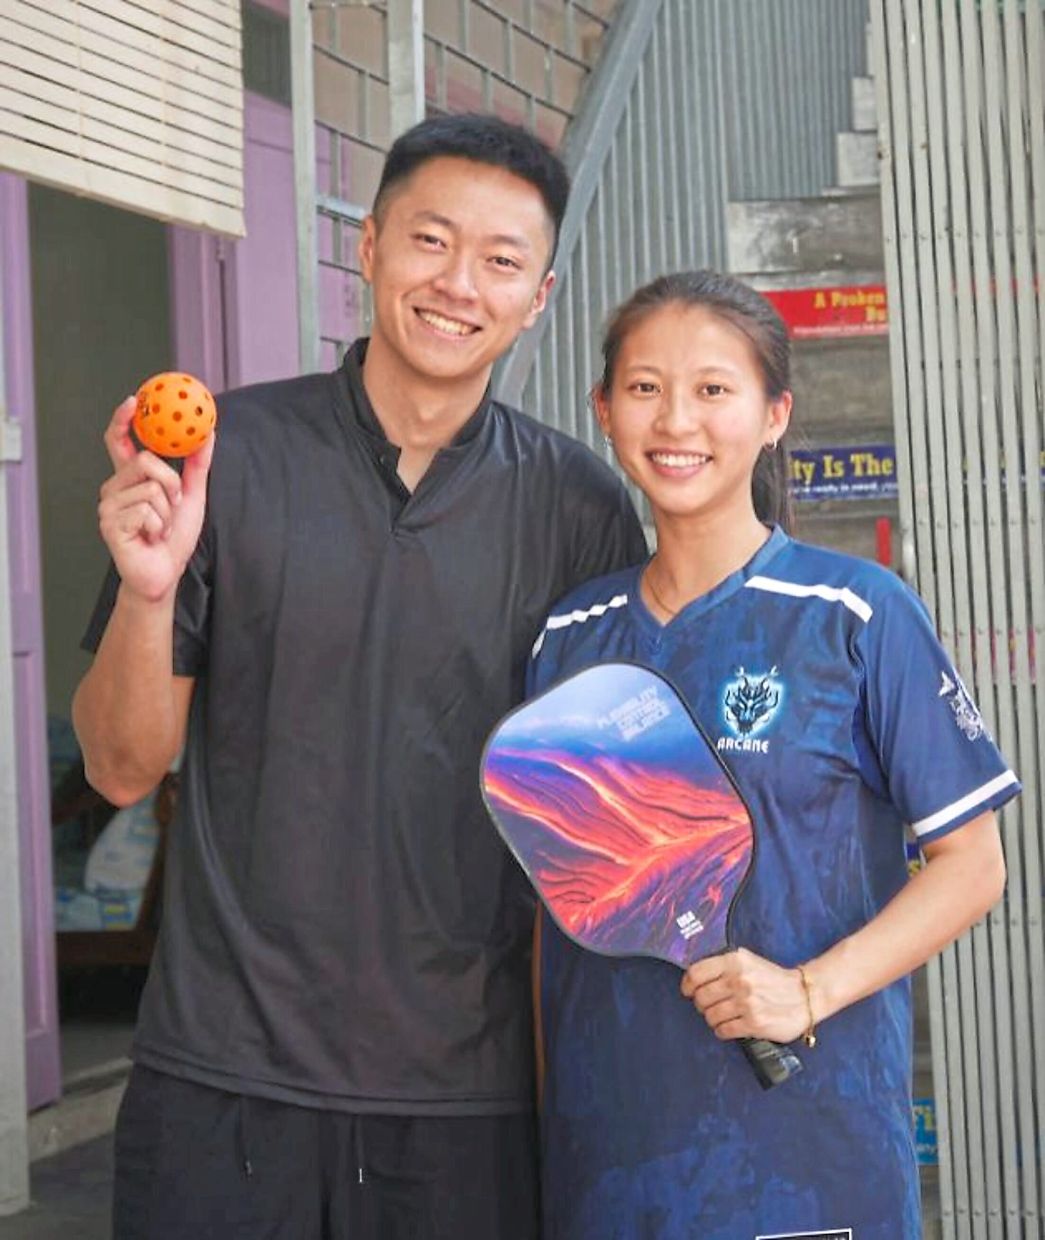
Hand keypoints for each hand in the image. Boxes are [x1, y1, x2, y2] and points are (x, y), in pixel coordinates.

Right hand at [97, 396, 214, 602]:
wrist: (164, 574)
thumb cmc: (173, 537)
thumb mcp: (192, 496)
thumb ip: (196, 465)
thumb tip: (208, 432)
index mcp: (129, 479)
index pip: (119, 442)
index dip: (123, 420)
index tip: (133, 400)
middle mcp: (113, 488)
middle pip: (145, 461)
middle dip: (171, 484)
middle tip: (175, 505)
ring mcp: (108, 506)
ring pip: (150, 488)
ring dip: (168, 512)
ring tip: (162, 529)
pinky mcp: (109, 524)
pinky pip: (146, 511)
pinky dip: (160, 527)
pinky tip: (153, 539)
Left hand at [680, 948, 807, 1043]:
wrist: (804, 995)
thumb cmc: (772, 978)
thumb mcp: (748, 961)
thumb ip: (723, 965)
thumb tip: (695, 976)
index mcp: (735, 961)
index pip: (696, 973)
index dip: (687, 984)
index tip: (688, 990)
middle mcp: (739, 980)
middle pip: (700, 997)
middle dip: (701, 1004)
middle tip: (708, 1005)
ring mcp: (746, 1003)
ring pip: (710, 1016)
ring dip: (712, 1019)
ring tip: (721, 1016)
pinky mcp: (754, 1023)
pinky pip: (724, 1031)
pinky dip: (722, 1030)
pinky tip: (729, 1026)